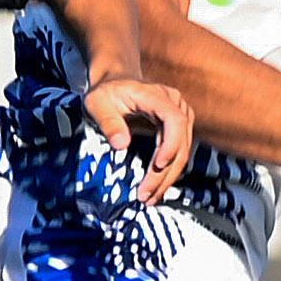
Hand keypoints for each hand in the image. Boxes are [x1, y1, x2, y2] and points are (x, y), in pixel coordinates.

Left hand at [83, 74, 195, 203]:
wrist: (116, 82)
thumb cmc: (106, 93)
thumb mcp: (97, 103)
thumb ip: (108, 121)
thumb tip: (121, 145)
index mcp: (156, 95)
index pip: (174, 120)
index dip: (171, 144)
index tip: (158, 165)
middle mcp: (174, 104)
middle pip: (181, 142)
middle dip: (165, 172)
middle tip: (146, 195)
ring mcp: (180, 116)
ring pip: (183, 151)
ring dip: (169, 178)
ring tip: (150, 198)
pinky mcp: (178, 128)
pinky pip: (178, 153)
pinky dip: (168, 173)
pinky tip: (156, 189)